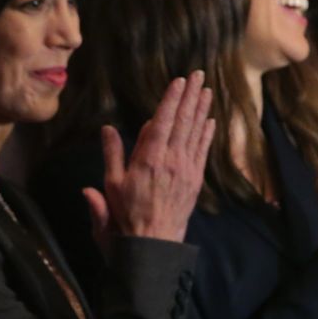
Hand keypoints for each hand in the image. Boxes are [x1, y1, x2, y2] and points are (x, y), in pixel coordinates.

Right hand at [84, 72, 212, 243]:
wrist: (153, 243)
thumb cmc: (126, 215)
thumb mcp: (111, 185)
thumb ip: (111, 155)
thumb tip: (107, 129)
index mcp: (148, 159)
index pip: (162, 121)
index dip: (171, 99)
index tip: (179, 81)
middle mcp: (171, 160)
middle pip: (183, 121)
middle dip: (190, 96)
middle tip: (199, 75)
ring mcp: (186, 169)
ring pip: (195, 133)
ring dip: (201, 110)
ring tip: (207, 90)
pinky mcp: (195, 180)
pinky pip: (202, 151)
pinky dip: (207, 134)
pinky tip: (210, 121)